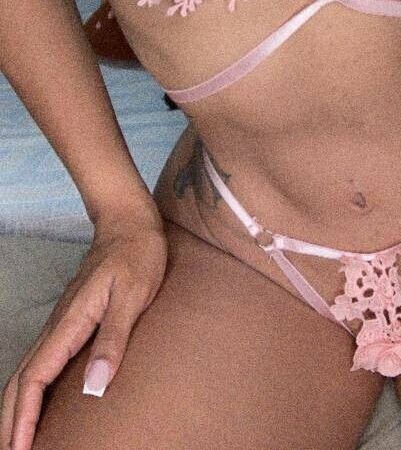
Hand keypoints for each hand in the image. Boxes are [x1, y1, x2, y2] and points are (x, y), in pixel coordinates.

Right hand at [0, 201, 166, 449]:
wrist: (131, 224)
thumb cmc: (137, 257)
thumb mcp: (132, 296)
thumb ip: (113, 339)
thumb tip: (94, 386)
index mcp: (69, 324)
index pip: (34, 381)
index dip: (24, 419)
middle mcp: (58, 327)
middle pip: (21, 382)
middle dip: (11, 422)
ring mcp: (62, 324)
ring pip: (28, 373)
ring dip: (18, 408)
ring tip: (20, 442)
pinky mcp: (71, 322)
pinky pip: (42, 363)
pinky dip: (32, 391)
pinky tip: (41, 405)